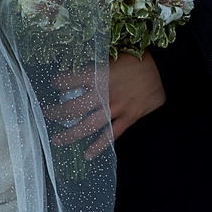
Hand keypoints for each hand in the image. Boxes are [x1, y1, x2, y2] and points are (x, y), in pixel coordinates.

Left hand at [50, 52, 166, 158]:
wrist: (164, 70)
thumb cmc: (139, 60)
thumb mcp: (114, 56)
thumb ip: (98, 68)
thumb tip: (81, 73)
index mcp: (99, 75)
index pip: (71, 80)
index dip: (60, 82)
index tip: (54, 83)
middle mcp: (104, 93)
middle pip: (74, 108)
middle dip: (58, 113)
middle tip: (47, 115)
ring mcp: (116, 108)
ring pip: (88, 125)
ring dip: (71, 134)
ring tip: (57, 140)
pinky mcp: (129, 118)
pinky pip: (111, 135)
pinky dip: (99, 146)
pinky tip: (88, 154)